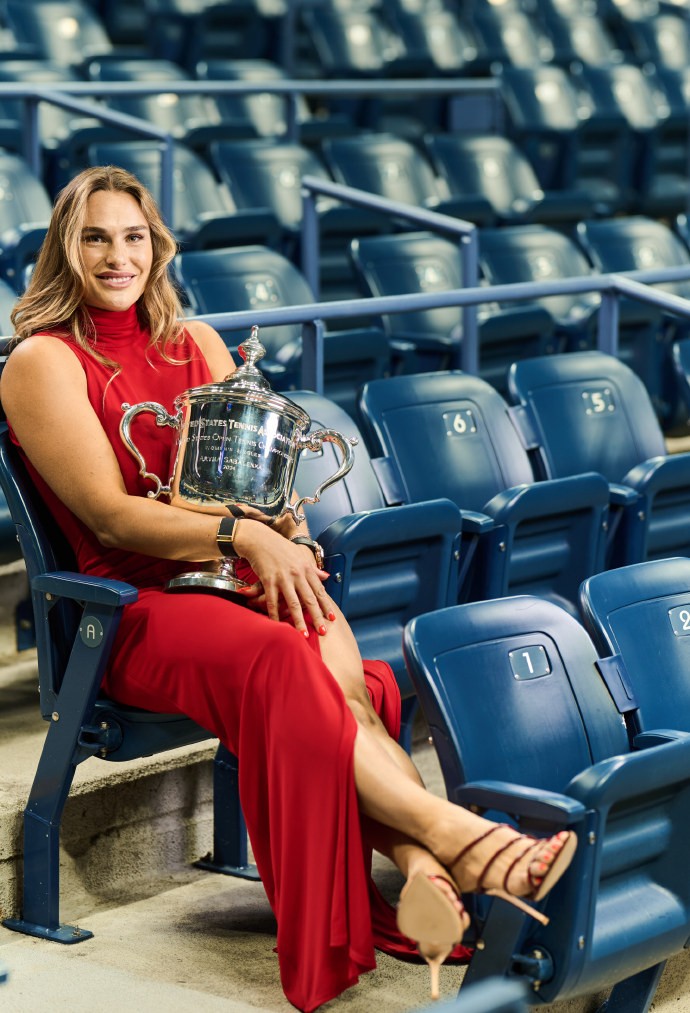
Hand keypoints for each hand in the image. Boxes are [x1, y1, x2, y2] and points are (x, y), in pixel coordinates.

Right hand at [234, 521, 335, 635]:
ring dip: (299, 621)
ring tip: (304, 635)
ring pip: (293, 604)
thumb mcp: (300, 556)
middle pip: (309, 600)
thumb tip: (327, 576)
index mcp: (306, 568)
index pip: (319, 590)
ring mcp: (283, 578)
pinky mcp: (268, 580)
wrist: (260, 539)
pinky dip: (275, 614)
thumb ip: (313, 569)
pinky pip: (273, 601)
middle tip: (323, 631)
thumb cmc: (280, 548)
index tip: (332, 618)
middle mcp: (297, 574)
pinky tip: (278, 625)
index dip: (326, 605)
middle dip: (317, 617)